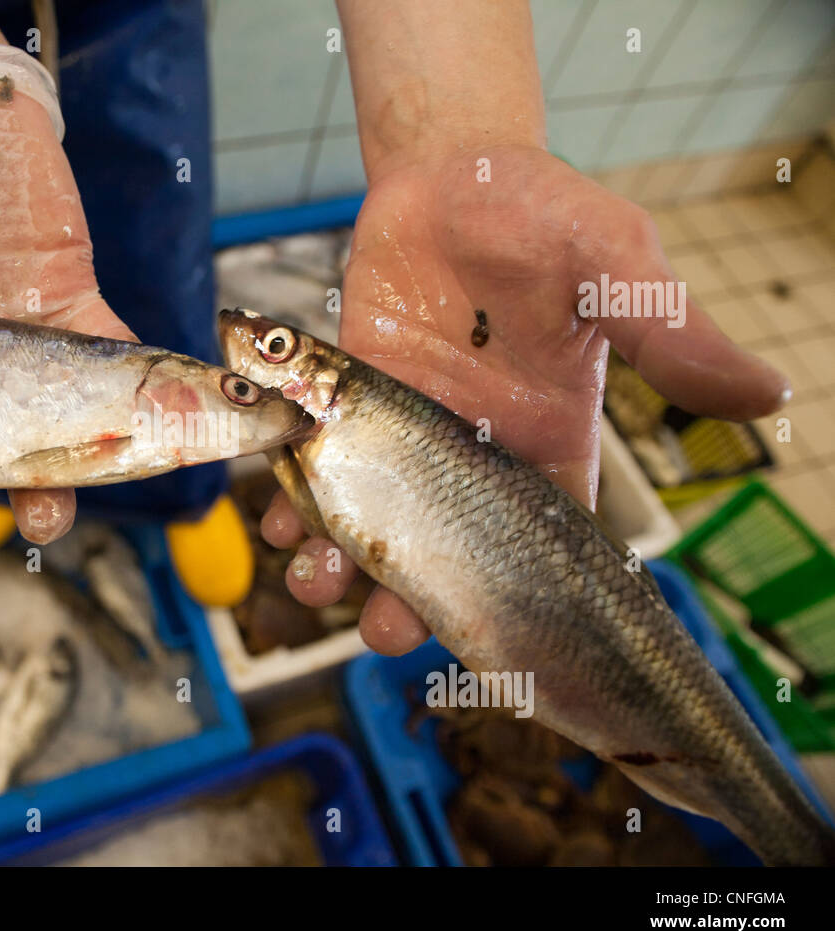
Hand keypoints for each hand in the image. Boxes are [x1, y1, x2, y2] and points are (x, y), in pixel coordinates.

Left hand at [262, 146, 788, 653]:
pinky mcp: (344, 401)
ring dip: (341, 563)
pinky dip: (292, 497)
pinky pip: (315, 466)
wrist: (452, 171)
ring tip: (318, 581)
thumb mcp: (614, 266)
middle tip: (387, 629)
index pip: (539, 541)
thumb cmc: (545, 215)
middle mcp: (470, 452)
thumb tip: (768, 393)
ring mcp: (401, 432)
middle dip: (413, 601)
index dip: (516, 597)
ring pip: (371, 524)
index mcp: (546, 441)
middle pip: (443, 554)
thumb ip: (667, 332)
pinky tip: (278, 517)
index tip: (490, 642)